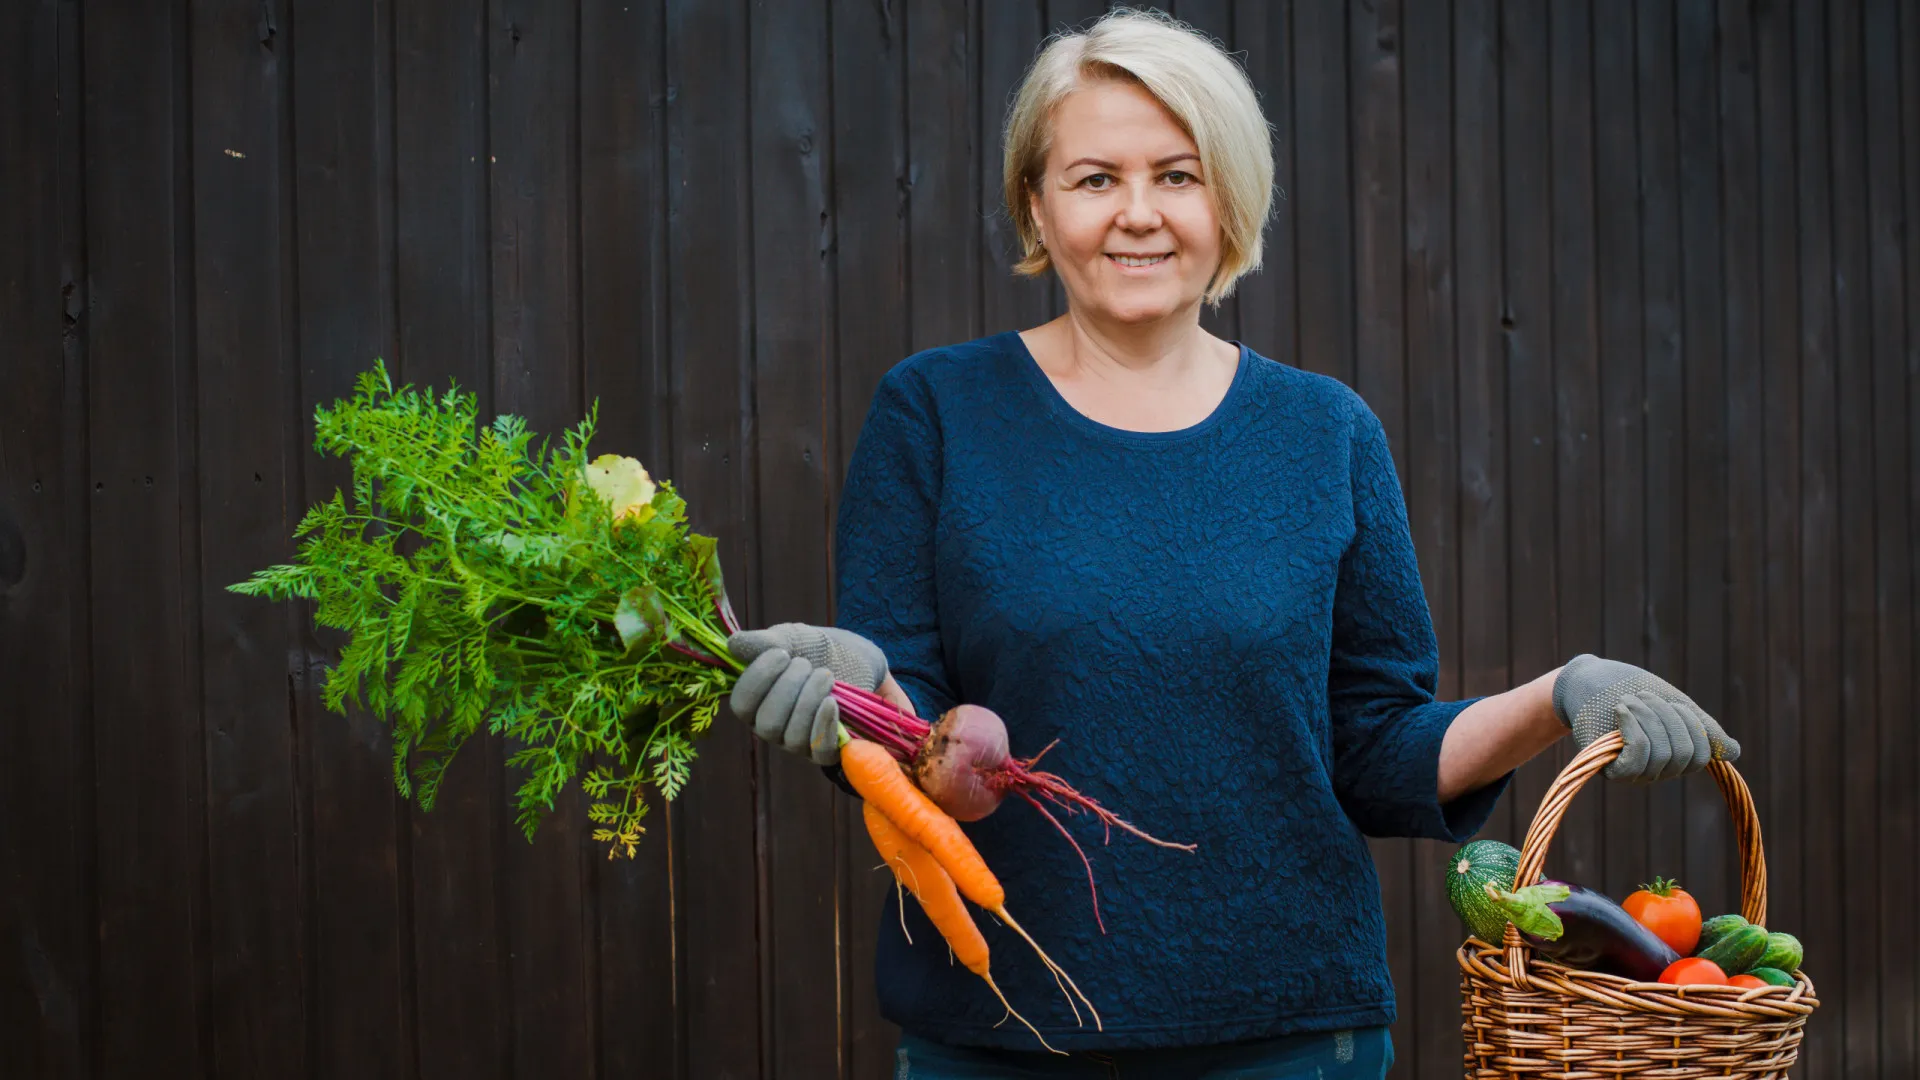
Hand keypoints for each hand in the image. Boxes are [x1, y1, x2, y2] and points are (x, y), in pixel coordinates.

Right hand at [726, 623, 889, 765]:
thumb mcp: (790, 639)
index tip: (781, 653)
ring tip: (824, 674)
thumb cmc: (815, 649)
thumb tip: (732, 644)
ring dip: (810, 701)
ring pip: (794, 737)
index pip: (742, 705)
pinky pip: (821, 752)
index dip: (758, 679)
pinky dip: (825, 726)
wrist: (855, 658)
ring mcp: (798, 743)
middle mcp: (771, 728)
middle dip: (789, 688)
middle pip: (768, 724)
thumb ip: (763, 642)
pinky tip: (831, 702)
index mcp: (755, 703)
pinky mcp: (826, 750)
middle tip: (806, 663)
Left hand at [1552, 654, 1740, 782]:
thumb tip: (1734, 753)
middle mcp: (1658, 772)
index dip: (1691, 724)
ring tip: (1628, 701)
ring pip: (1661, 755)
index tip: (1671, 701)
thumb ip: (1703, 727)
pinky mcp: (1611, 770)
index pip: (1702, 754)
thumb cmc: (1633, 692)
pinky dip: (1633, 729)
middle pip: (1683, 755)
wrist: (1590, 683)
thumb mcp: (1674, 705)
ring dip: (1647, 718)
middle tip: (1643, 697)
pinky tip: (1621, 711)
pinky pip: (1637, 759)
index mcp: (1676, 755)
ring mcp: (1635, 774)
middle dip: (1667, 717)